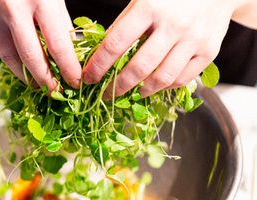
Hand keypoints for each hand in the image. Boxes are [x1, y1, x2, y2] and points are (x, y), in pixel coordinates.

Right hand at [0, 0, 81, 89]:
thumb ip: (60, 23)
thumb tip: (70, 56)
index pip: (58, 45)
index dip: (68, 69)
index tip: (75, 83)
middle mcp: (11, 7)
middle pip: (30, 59)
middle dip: (45, 81)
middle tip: (53, 92)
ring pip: (9, 58)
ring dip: (24, 74)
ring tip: (35, 80)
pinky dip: (6, 54)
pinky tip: (14, 52)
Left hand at [82, 0, 245, 97]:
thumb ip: (123, 24)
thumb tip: (99, 54)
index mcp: (150, 7)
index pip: (116, 44)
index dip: (98, 65)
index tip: (88, 78)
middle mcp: (173, 24)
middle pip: (139, 67)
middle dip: (117, 86)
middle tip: (105, 93)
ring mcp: (193, 39)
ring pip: (162, 78)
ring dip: (140, 91)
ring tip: (128, 94)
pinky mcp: (208, 51)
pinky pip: (181, 79)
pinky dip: (163, 87)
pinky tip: (151, 87)